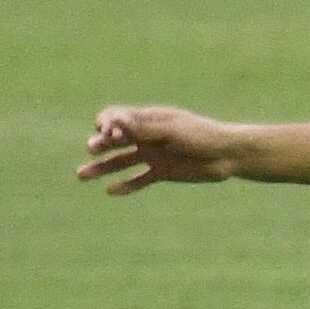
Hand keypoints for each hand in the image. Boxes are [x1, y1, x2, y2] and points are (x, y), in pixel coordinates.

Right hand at [78, 106, 238, 192]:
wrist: (228, 155)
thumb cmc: (201, 136)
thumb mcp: (170, 130)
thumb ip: (142, 128)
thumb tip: (113, 121)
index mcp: (149, 119)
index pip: (117, 118)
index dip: (107, 123)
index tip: (109, 132)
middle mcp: (147, 137)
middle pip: (114, 140)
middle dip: (100, 144)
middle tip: (92, 149)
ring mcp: (153, 155)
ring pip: (121, 162)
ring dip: (101, 168)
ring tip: (81, 175)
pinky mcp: (162, 172)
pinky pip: (138, 180)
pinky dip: (125, 185)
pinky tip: (110, 190)